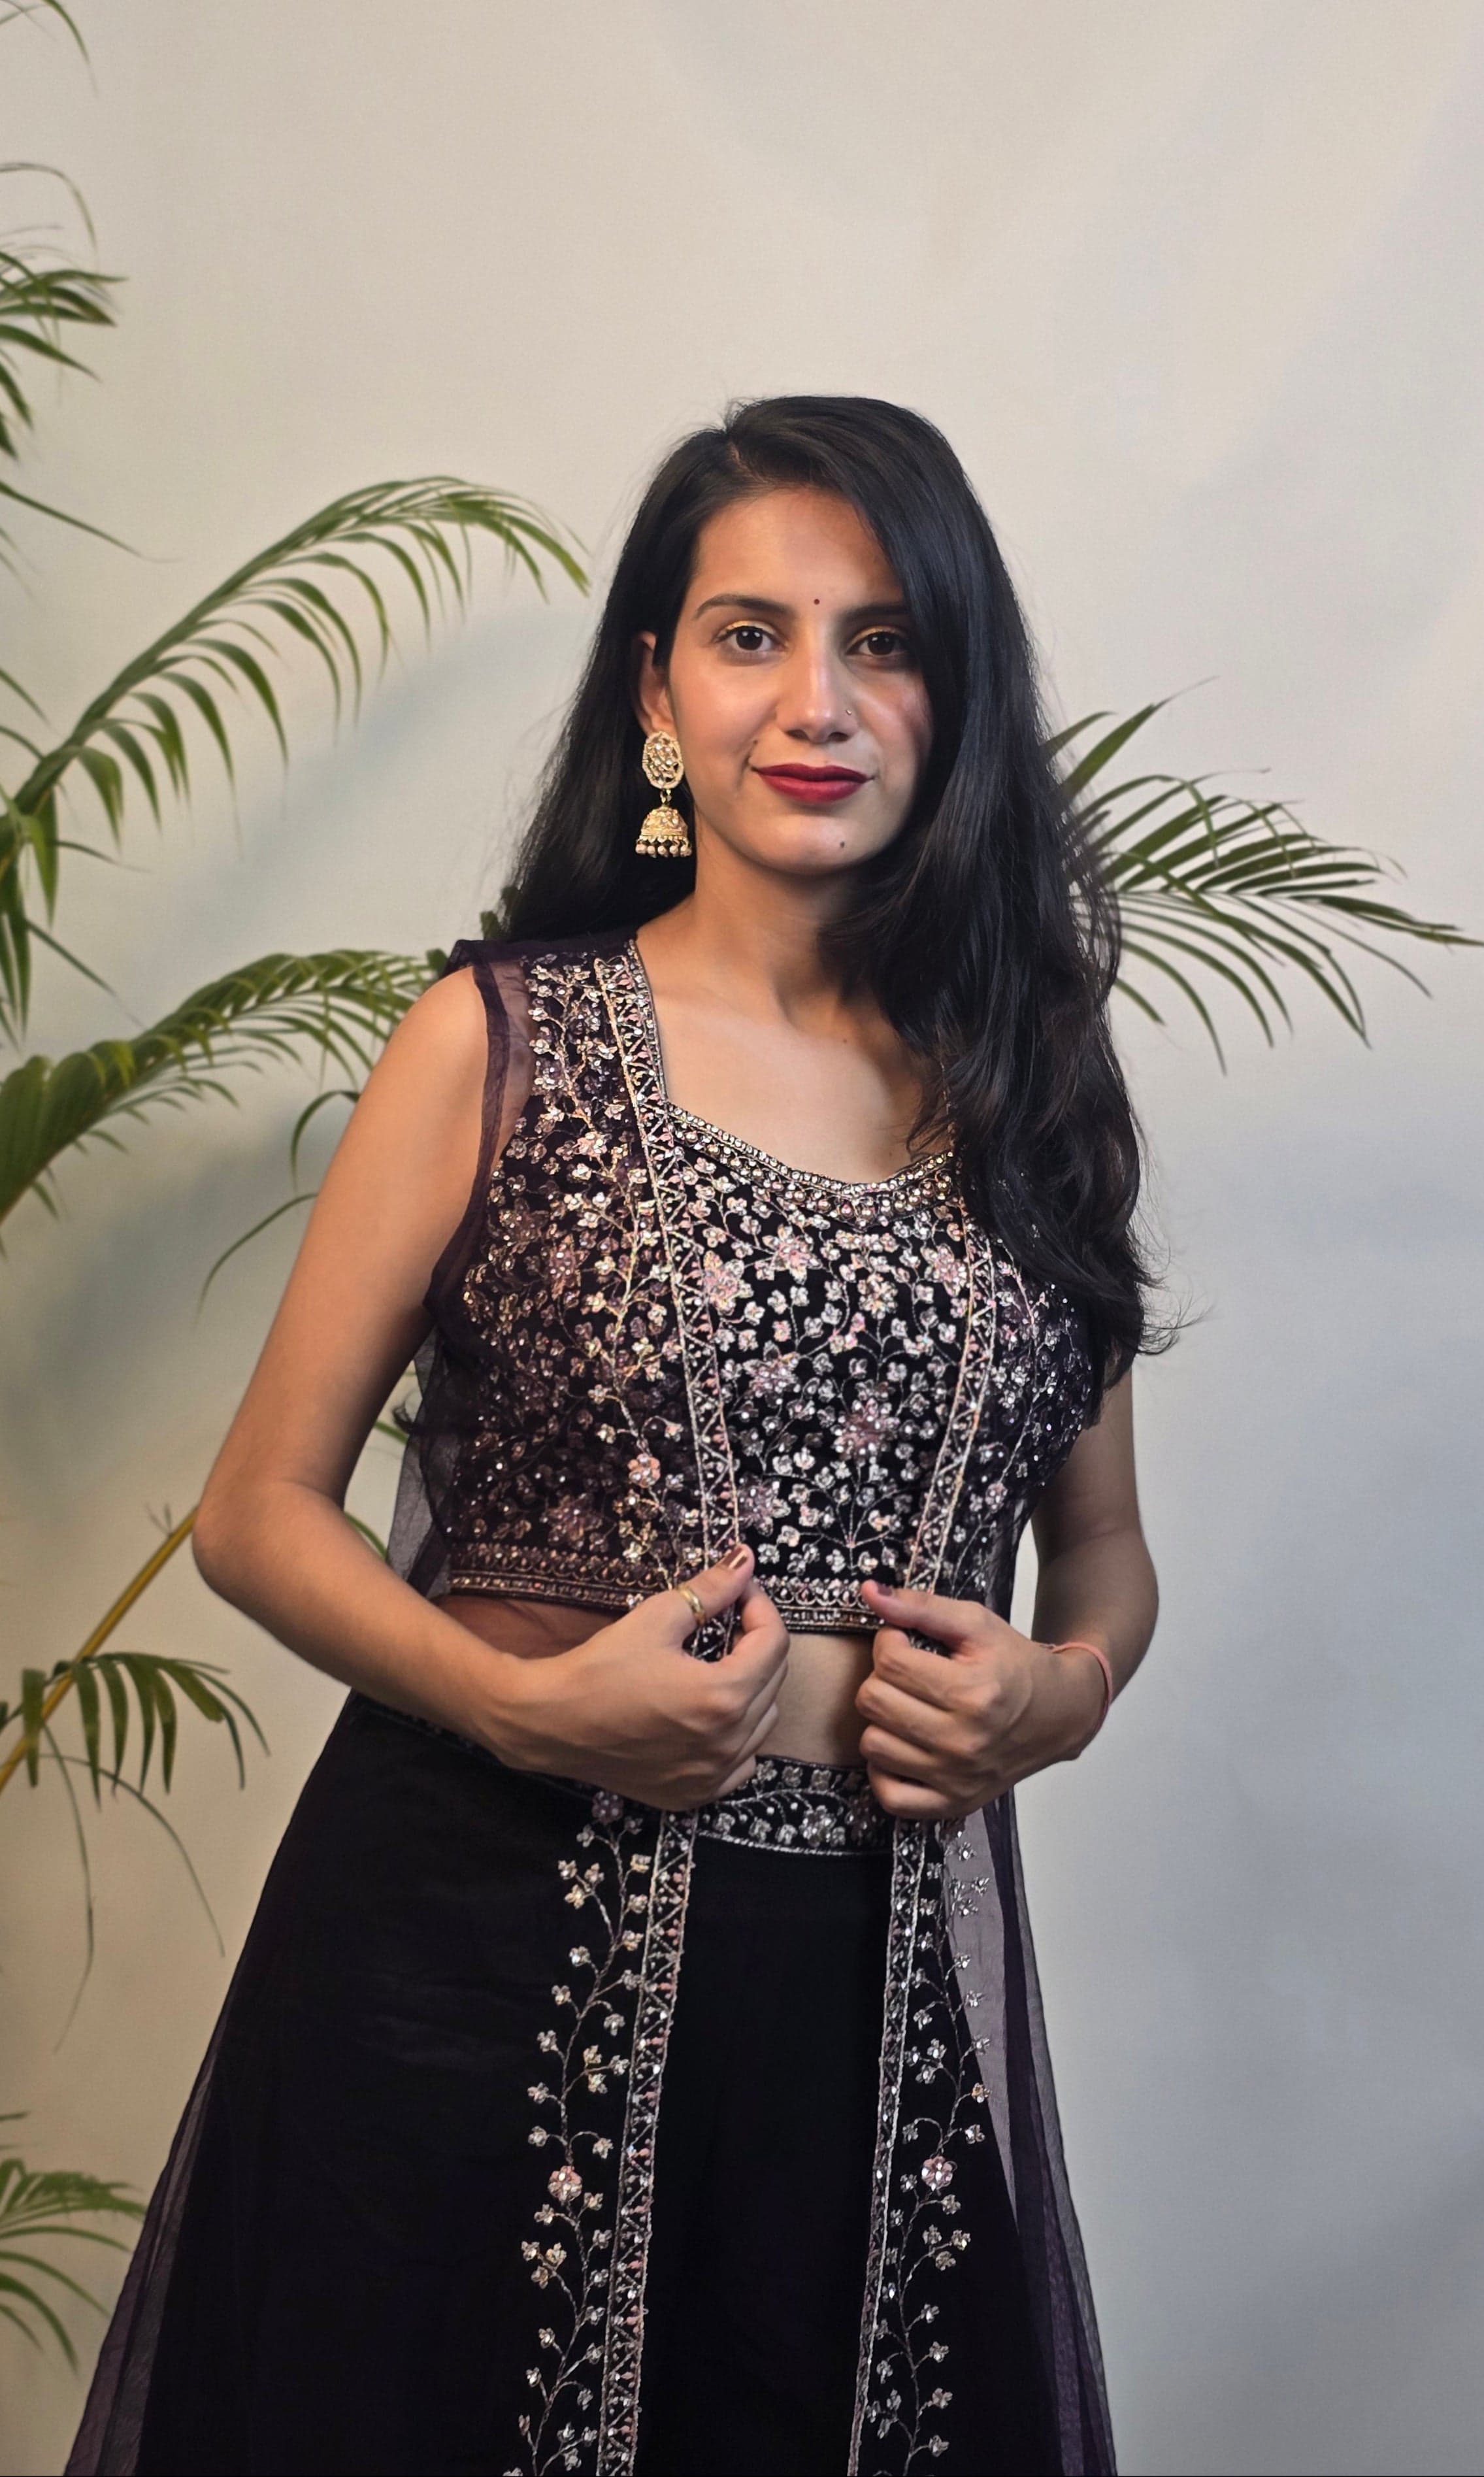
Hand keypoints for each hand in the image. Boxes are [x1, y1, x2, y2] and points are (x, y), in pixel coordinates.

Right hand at [481, 1546, 788, 1809]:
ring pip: (762, 1722)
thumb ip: (709, 1591)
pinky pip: (741, 1761)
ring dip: (751, 1688)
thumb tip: (745, 1560)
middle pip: (774, 1681)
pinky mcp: (695, 1795)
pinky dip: (738, 1735)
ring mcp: (713, 1775)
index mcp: (722, 1696)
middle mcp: (728, 1743)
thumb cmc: (600, 1667)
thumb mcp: (656, 1618)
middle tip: (724, 1623)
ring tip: (715, 1666)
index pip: (774, 1643)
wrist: (551, 1722)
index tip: (738, 1593)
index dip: (760, 1608)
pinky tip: (708, 1716)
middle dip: (756, 1644)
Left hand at [854, 1580, 1105, 1820]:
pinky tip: (903, 1746)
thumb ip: (921, 1606)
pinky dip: (885, 1770)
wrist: (1058, 1714)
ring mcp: (956, 1779)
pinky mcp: (952, 1804)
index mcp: (972, 1692)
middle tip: (907, 1675)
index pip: (889, 1661)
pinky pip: (889, 1796)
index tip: (905, 1641)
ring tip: (907, 1707)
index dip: (889, 1642)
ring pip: (872, 1745)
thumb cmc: (1015, 1665)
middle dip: (882, 1678)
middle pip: (873, 1702)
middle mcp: (963, 1741)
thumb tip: (869, 1592)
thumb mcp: (976, 1623)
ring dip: (881, 1721)